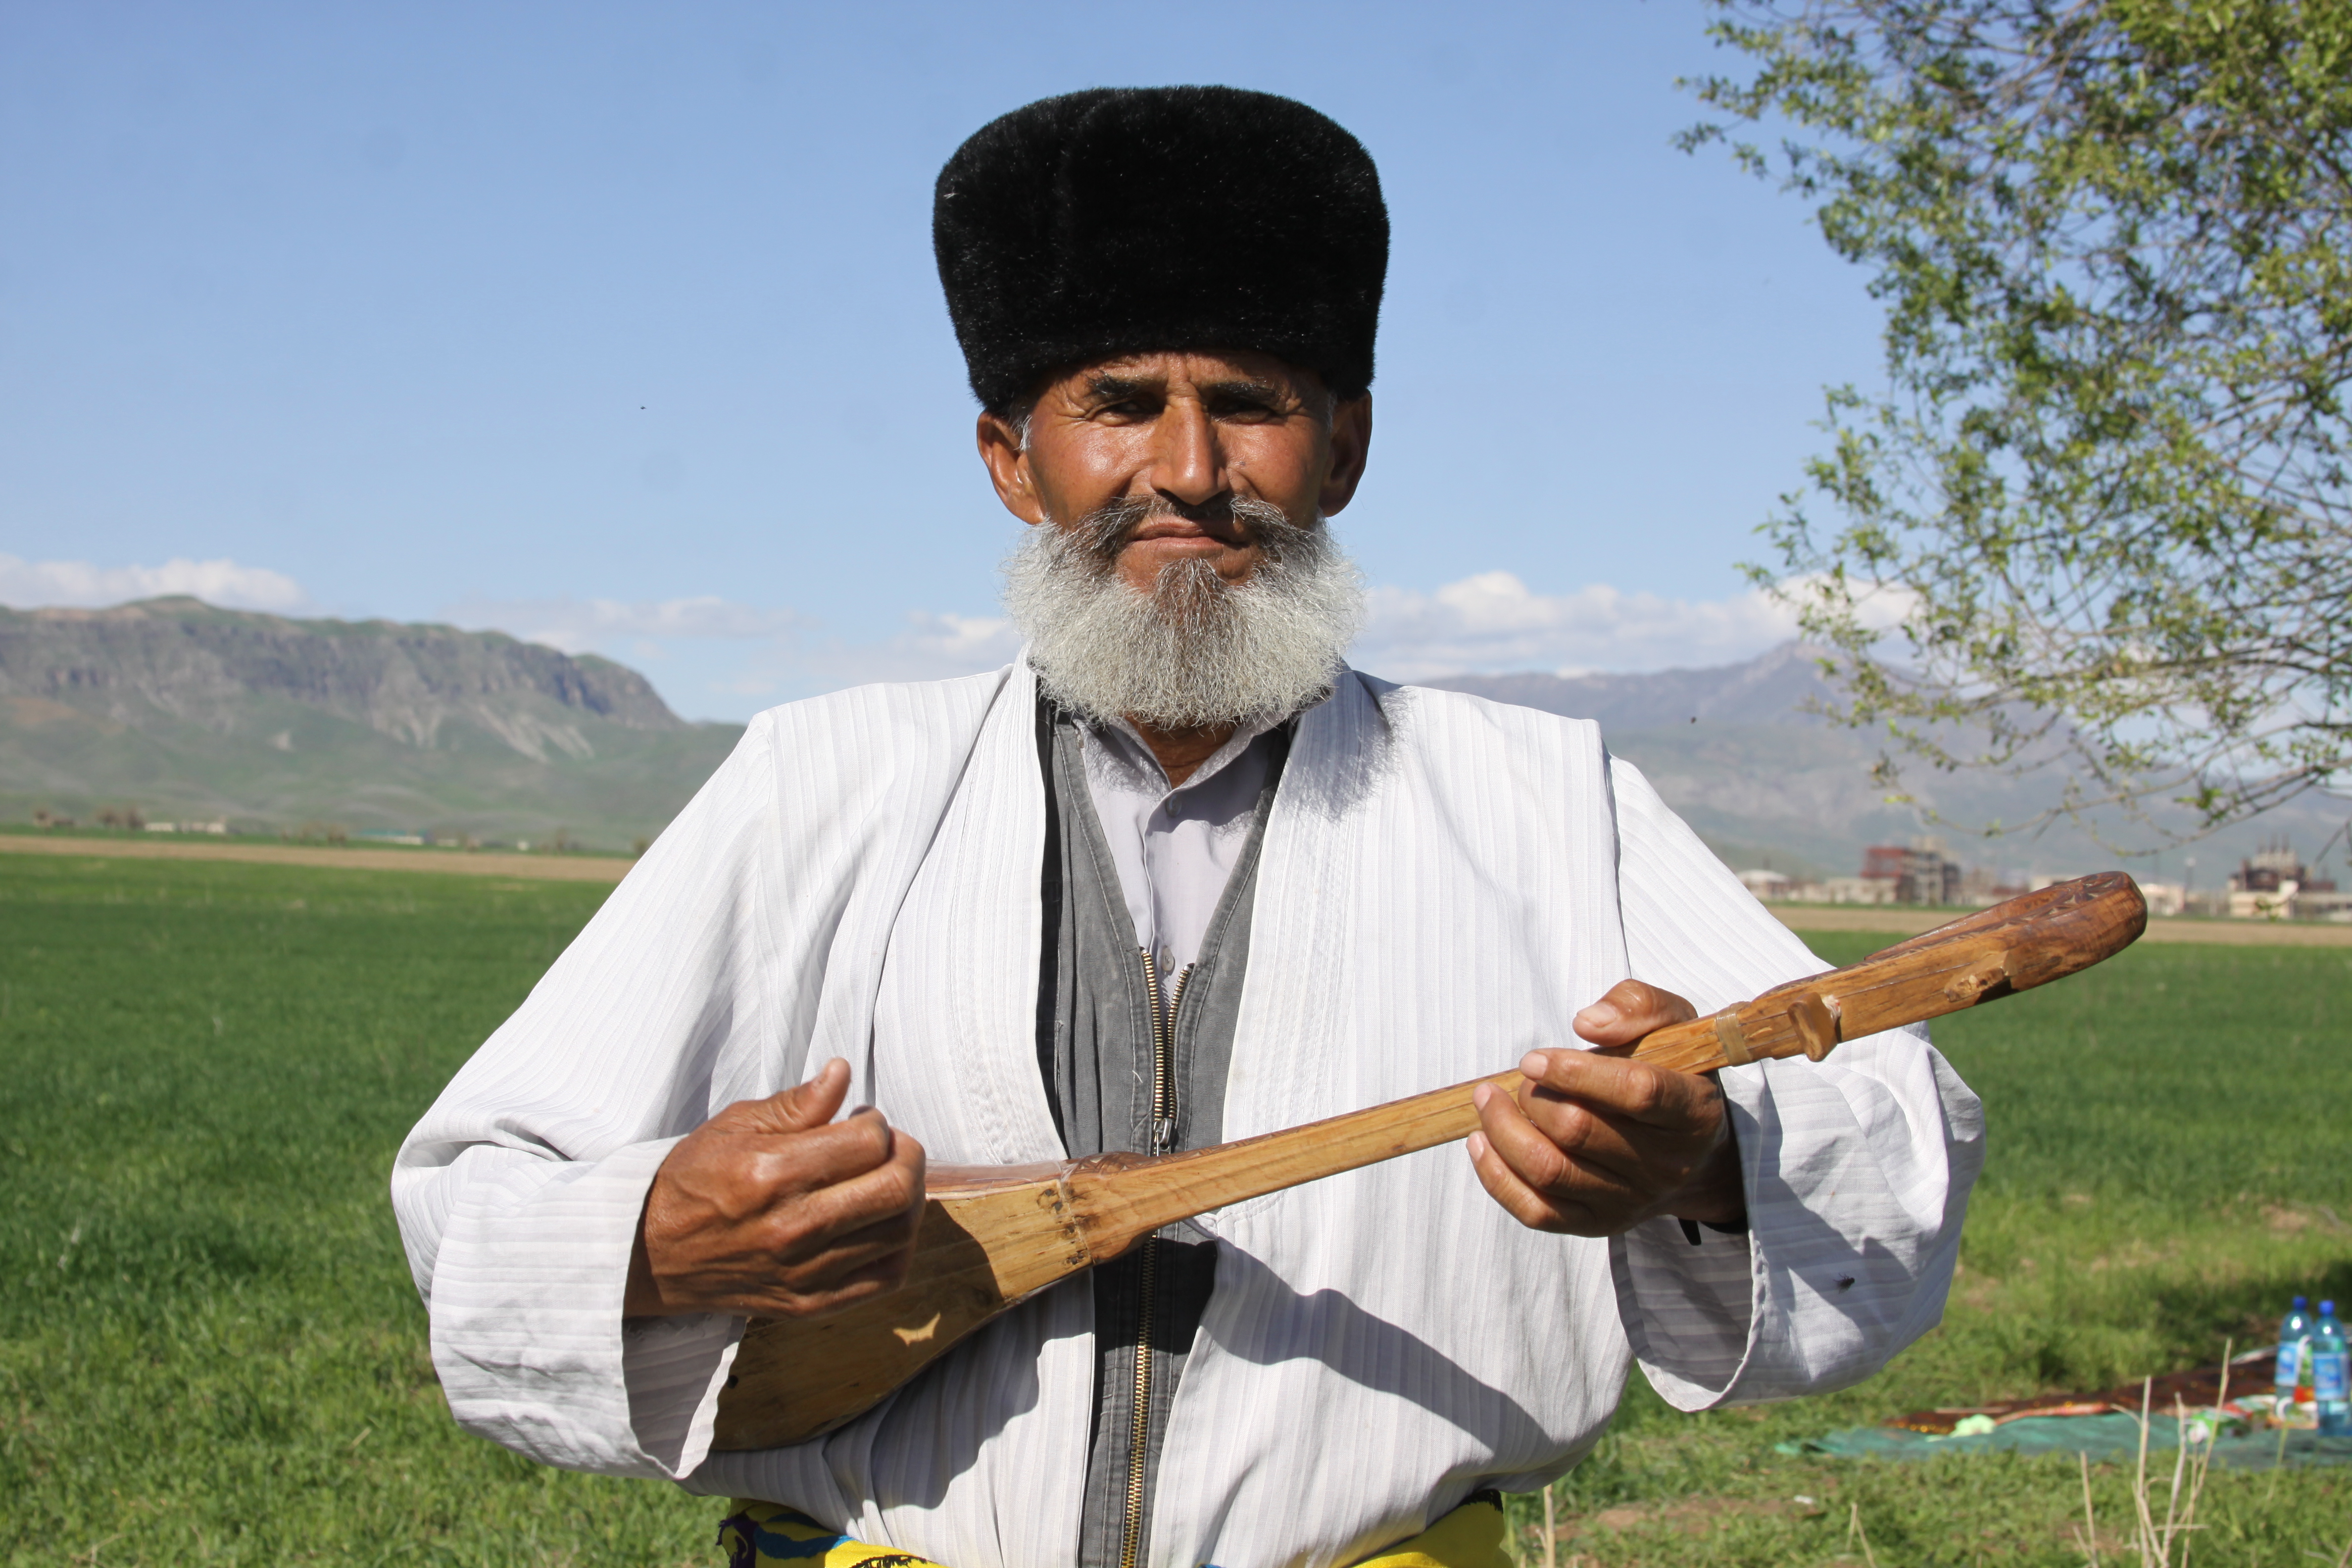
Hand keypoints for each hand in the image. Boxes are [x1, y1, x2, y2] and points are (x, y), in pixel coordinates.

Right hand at [625, 1059, 926, 1318]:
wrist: (651, 1254)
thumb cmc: (693, 1181)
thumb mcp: (733, 1126)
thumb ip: (795, 1103)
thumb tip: (841, 1073)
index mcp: (771, 1173)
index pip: (869, 1142)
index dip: (877, 1123)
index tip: (862, 1119)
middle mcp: (792, 1226)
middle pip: (896, 1188)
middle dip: (908, 1155)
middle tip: (891, 1146)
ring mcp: (803, 1272)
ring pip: (900, 1231)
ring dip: (909, 1197)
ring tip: (886, 1180)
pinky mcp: (809, 1304)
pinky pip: (885, 1278)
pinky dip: (899, 1245)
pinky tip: (881, 1222)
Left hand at [1467, 980, 1743, 1235]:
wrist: (1691, 1152)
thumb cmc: (1671, 1073)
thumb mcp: (1673, 1024)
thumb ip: (1637, 1006)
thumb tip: (1587, 1023)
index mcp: (1691, 1111)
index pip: (1636, 1092)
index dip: (1576, 1072)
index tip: (1533, 1058)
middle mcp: (1666, 1165)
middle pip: (1579, 1131)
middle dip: (1532, 1097)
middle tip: (1521, 1076)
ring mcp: (1631, 1201)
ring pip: (1551, 1171)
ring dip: (1504, 1130)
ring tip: (1487, 1099)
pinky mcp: (1598, 1224)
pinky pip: (1538, 1211)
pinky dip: (1497, 1177)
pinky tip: (1481, 1141)